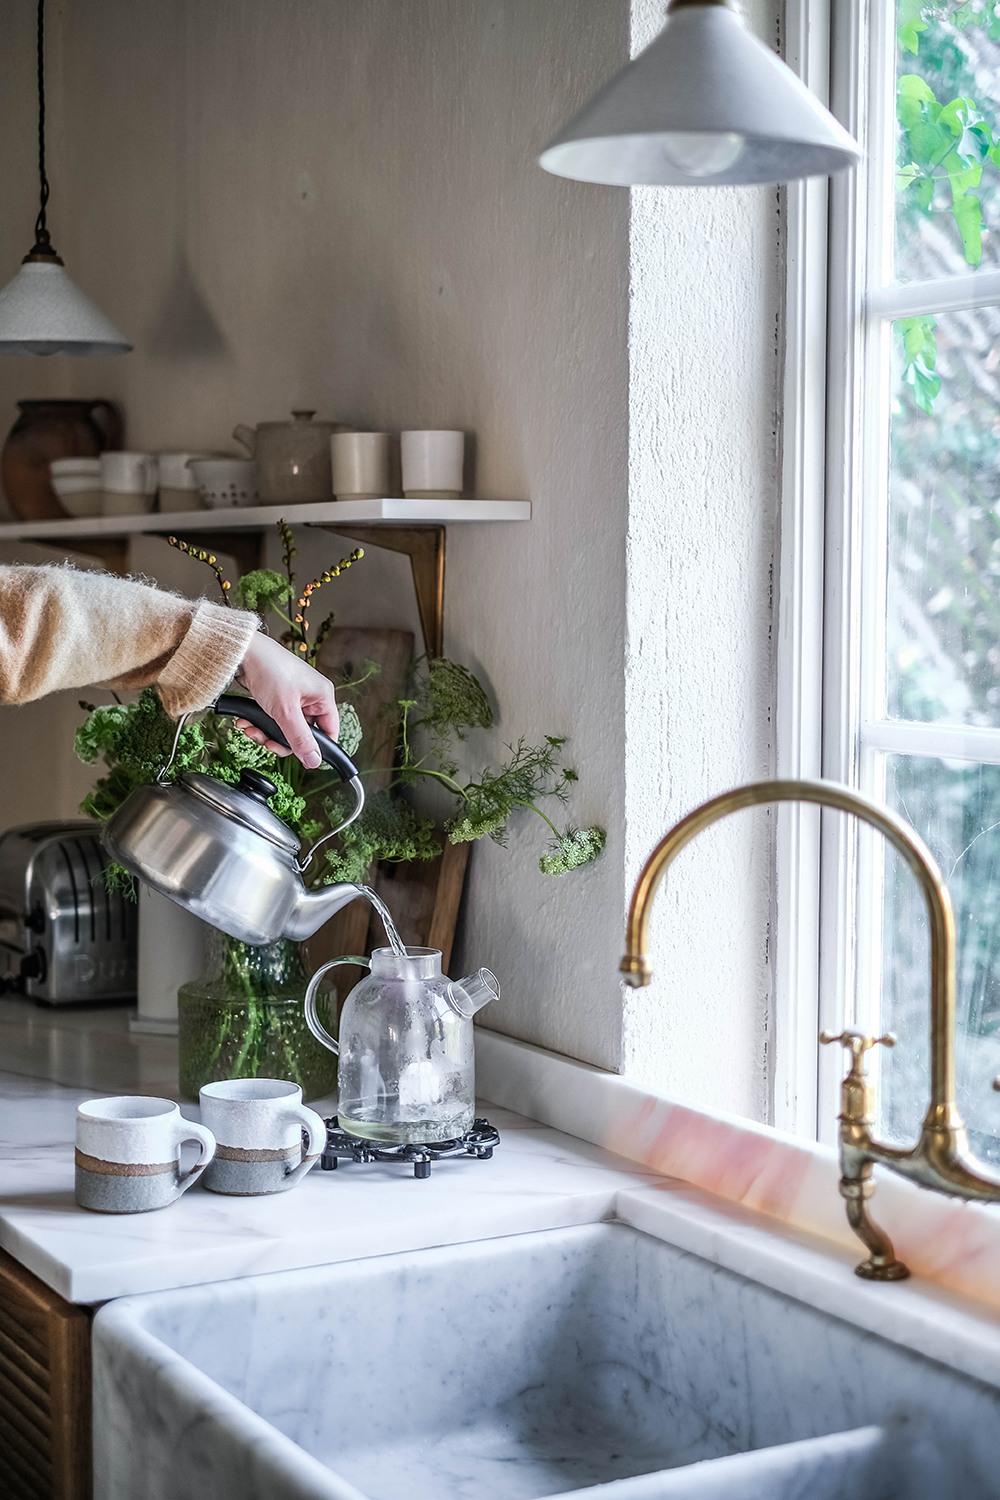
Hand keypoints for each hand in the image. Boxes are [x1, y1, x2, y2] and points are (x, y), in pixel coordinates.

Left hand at [233, 633, 338, 768]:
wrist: (242, 652)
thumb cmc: (269, 670)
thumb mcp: (285, 712)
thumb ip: (300, 739)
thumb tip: (314, 761)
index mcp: (322, 696)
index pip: (329, 732)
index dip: (315, 747)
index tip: (300, 757)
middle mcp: (311, 696)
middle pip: (303, 733)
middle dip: (281, 740)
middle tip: (267, 743)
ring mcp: (294, 697)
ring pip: (285, 728)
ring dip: (266, 733)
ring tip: (252, 730)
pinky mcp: (277, 697)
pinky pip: (273, 719)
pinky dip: (260, 723)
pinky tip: (247, 722)